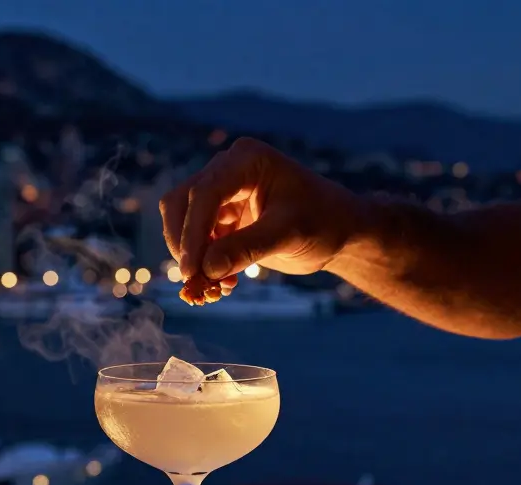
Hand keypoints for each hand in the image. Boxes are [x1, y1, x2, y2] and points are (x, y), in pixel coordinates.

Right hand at [160, 137, 362, 300]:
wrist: (339, 232)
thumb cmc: (323, 223)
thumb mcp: (289, 234)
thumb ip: (248, 248)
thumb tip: (207, 269)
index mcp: (247, 160)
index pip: (205, 192)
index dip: (193, 231)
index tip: (192, 269)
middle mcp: (228, 170)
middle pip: (182, 203)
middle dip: (185, 244)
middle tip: (195, 281)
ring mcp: (222, 193)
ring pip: (182, 221)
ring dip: (190, 256)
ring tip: (211, 287)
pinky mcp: (221, 217)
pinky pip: (195, 239)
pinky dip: (202, 263)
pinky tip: (222, 283)